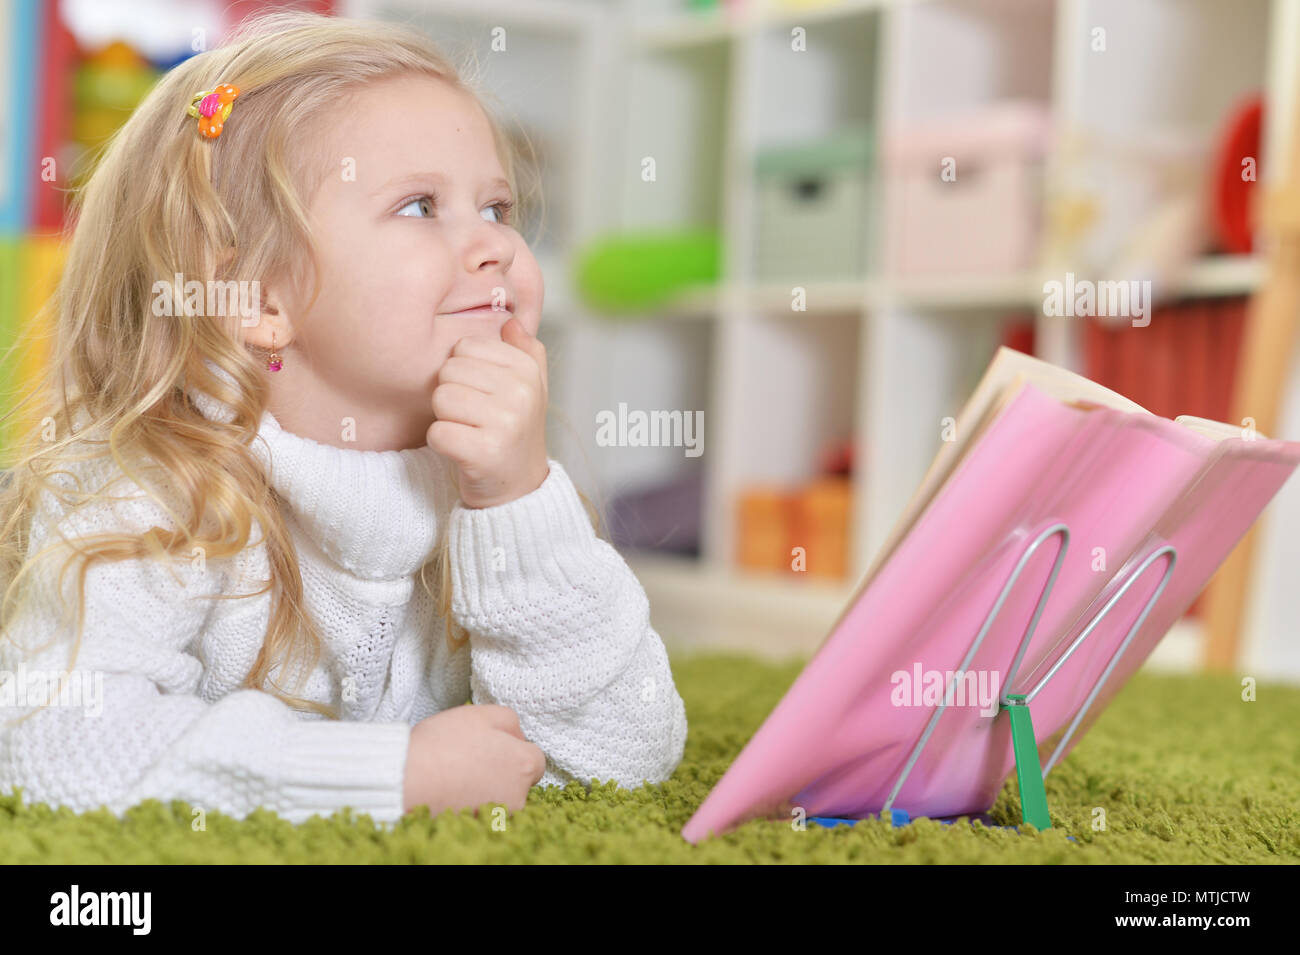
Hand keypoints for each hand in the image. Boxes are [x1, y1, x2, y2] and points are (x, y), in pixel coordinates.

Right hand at [403, 704, 546, 816]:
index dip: (514, 749)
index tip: (492, 745)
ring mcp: (498, 816)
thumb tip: (518, 735)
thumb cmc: (443, 743)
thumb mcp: (481, 714)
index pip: (535, 759)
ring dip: (487, 787)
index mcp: (524, 766)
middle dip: (502, 770)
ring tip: (458, 774)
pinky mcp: (477, 829)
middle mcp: (518, 796)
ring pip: (500, 797)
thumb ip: (509, 720)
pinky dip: (472, 803)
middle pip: (518, 780)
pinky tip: (452, 790)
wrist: (406, 780)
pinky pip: (483, 812)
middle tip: (472, 757)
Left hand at [427, 317, 549, 507]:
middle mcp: (521, 393)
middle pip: (449, 371)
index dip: (463, 372)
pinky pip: (437, 432)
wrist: (520, 488)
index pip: (464, 347)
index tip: (483, 395)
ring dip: (446, 418)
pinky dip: (442, 443)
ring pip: (441, 399)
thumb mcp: (531, 386)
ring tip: (469, 432)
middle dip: (453, 395)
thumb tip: (511, 322)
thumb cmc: (515, 431)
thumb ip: (525, 350)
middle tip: (474, 417)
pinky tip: (462, 450)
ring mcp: (505, 423)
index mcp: (527, 369)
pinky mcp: (484, 452)